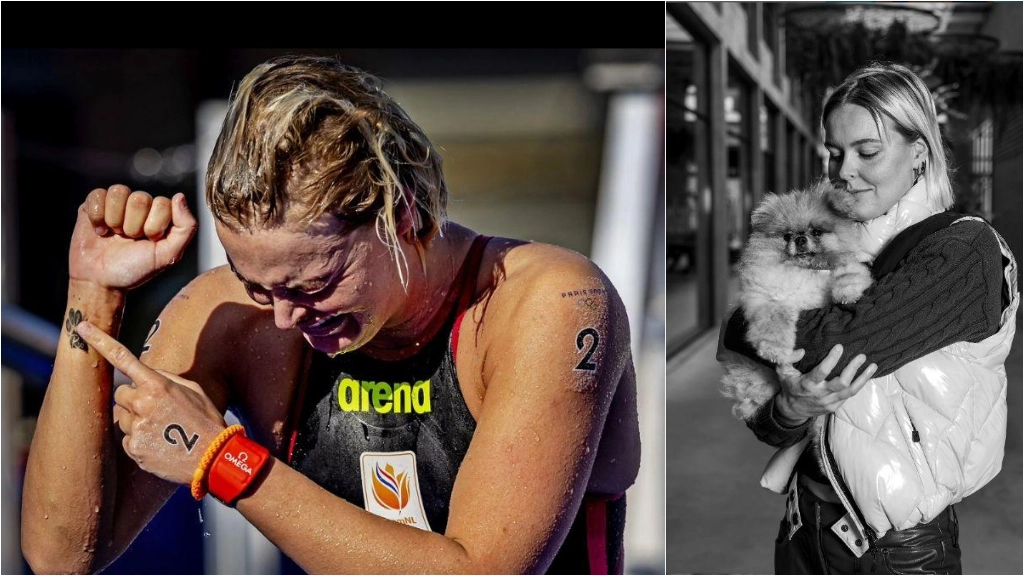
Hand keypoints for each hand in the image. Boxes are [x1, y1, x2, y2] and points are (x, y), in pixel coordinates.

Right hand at [69, 185, 196, 289]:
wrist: (101, 281)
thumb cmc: (135, 269)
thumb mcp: (167, 255)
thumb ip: (186, 227)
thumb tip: (180, 196)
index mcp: (160, 215)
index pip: (163, 203)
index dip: (154, 226)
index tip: (148, 241)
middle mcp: (140, 206)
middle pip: (140, 198)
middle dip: (133, 226)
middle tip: (129, 240)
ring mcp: (116, 204)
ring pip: (119, 192)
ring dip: (115, 220)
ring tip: (114, 235)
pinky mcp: (93, 204)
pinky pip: (97, 195)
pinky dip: (97, 217)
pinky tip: (100, 231)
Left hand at [75, 321, 225, 483]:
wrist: (212, 458)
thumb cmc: (206, 420)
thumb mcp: (193, 391)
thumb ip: (166, 378)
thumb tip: (145, 372)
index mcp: (157, 384)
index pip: (123, 357)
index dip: (100, 341)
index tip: (82, 327)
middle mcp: (142, 403)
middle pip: (121, 393)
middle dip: (134, 399)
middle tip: (158, 410)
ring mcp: (136, 427)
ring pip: (122, 417)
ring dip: (136, 420)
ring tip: (163, 430)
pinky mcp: (134, 448)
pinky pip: (126, 439)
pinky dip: (139, 440)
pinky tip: (160, 444)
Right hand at [774, 344, 876, 423]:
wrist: (792, 410)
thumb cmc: (789, 386)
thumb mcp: (782, 372)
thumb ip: (787, 358)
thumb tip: (801, 350)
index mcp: (807, 385)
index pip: (821, 372)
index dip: (831, 360)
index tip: (840, 347)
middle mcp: (820, 394)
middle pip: (841, 383)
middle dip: (853, 369)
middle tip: (861, 356)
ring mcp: (829, 402)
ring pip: (850, 390)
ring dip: (863, 378)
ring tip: (872, 365)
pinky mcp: (835, 406)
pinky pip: (850, 395)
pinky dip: (860, 384)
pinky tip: (867, 374)